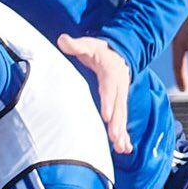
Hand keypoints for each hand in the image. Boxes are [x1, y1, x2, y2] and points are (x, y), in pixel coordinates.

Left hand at [55, 34, 133, 154]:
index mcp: (111, 71)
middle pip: (119, 106)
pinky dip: (124, 134)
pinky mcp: (120, 103)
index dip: (109, 101)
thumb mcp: (88, 44)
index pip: (110, 87)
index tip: (106, 116)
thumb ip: (76, 45)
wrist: (116, 53)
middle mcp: (119, 85)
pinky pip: (122, 119)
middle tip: (115, 137)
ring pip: (122, 115)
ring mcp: (121, 95)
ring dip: (122, 132)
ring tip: (122, 147)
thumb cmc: (98, 50)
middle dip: (117, 122)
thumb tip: (62, 40)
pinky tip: (125, 148)